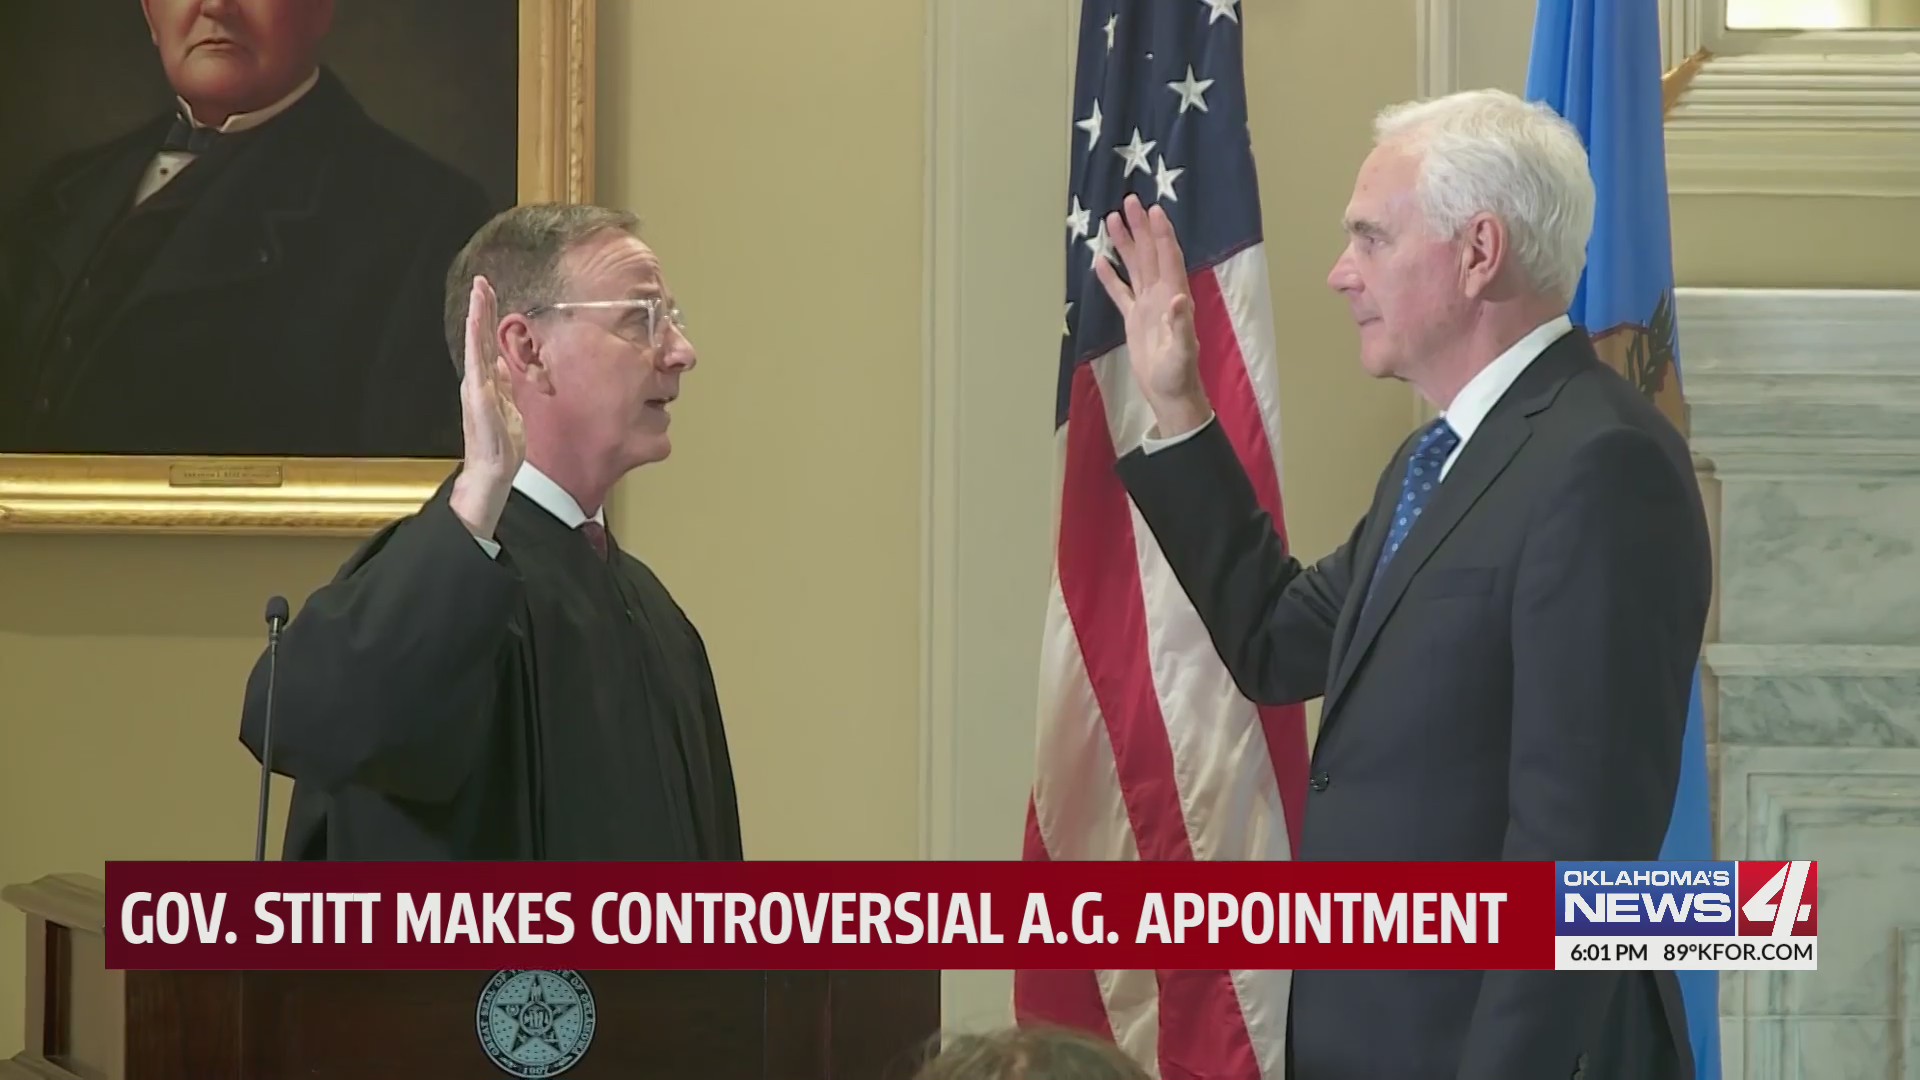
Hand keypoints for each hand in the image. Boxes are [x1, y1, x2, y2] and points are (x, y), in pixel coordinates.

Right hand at [449, 276, 523, 539]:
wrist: (494, 469)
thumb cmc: (501, 444)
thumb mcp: (509, 406)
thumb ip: (503, 383)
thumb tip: (502, 363)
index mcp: (487, 380)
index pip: (487, 342)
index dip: (488, 318)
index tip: (488, 294)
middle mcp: (478, 378)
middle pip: (479, 336)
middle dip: (481, 307)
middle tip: (480, 280)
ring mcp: (477, 384)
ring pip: (476, 341)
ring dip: (477, 314)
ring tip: (478, 289)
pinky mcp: (479, 393)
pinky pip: (476, 359)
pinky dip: (474, 337)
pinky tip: (474, 319)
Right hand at [1092, 195, 1210, 436]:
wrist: (1170, 393)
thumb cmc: (1179, 374)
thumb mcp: (1183, 351)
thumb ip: (1182, 324)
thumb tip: (1177, 298)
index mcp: (1174, 296)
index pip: (1168, 258)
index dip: (1161, 234)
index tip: (1153, 210)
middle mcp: (1162, 294)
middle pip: (1151, 253)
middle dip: (1141, 227)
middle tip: (1129, 201)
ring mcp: (1147, 305)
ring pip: (1136, 266)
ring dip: (1126, 243)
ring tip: (1111, 219)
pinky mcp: (1134, 318)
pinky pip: (1121, 292)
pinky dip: (1111, 276)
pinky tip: (1100, 261)